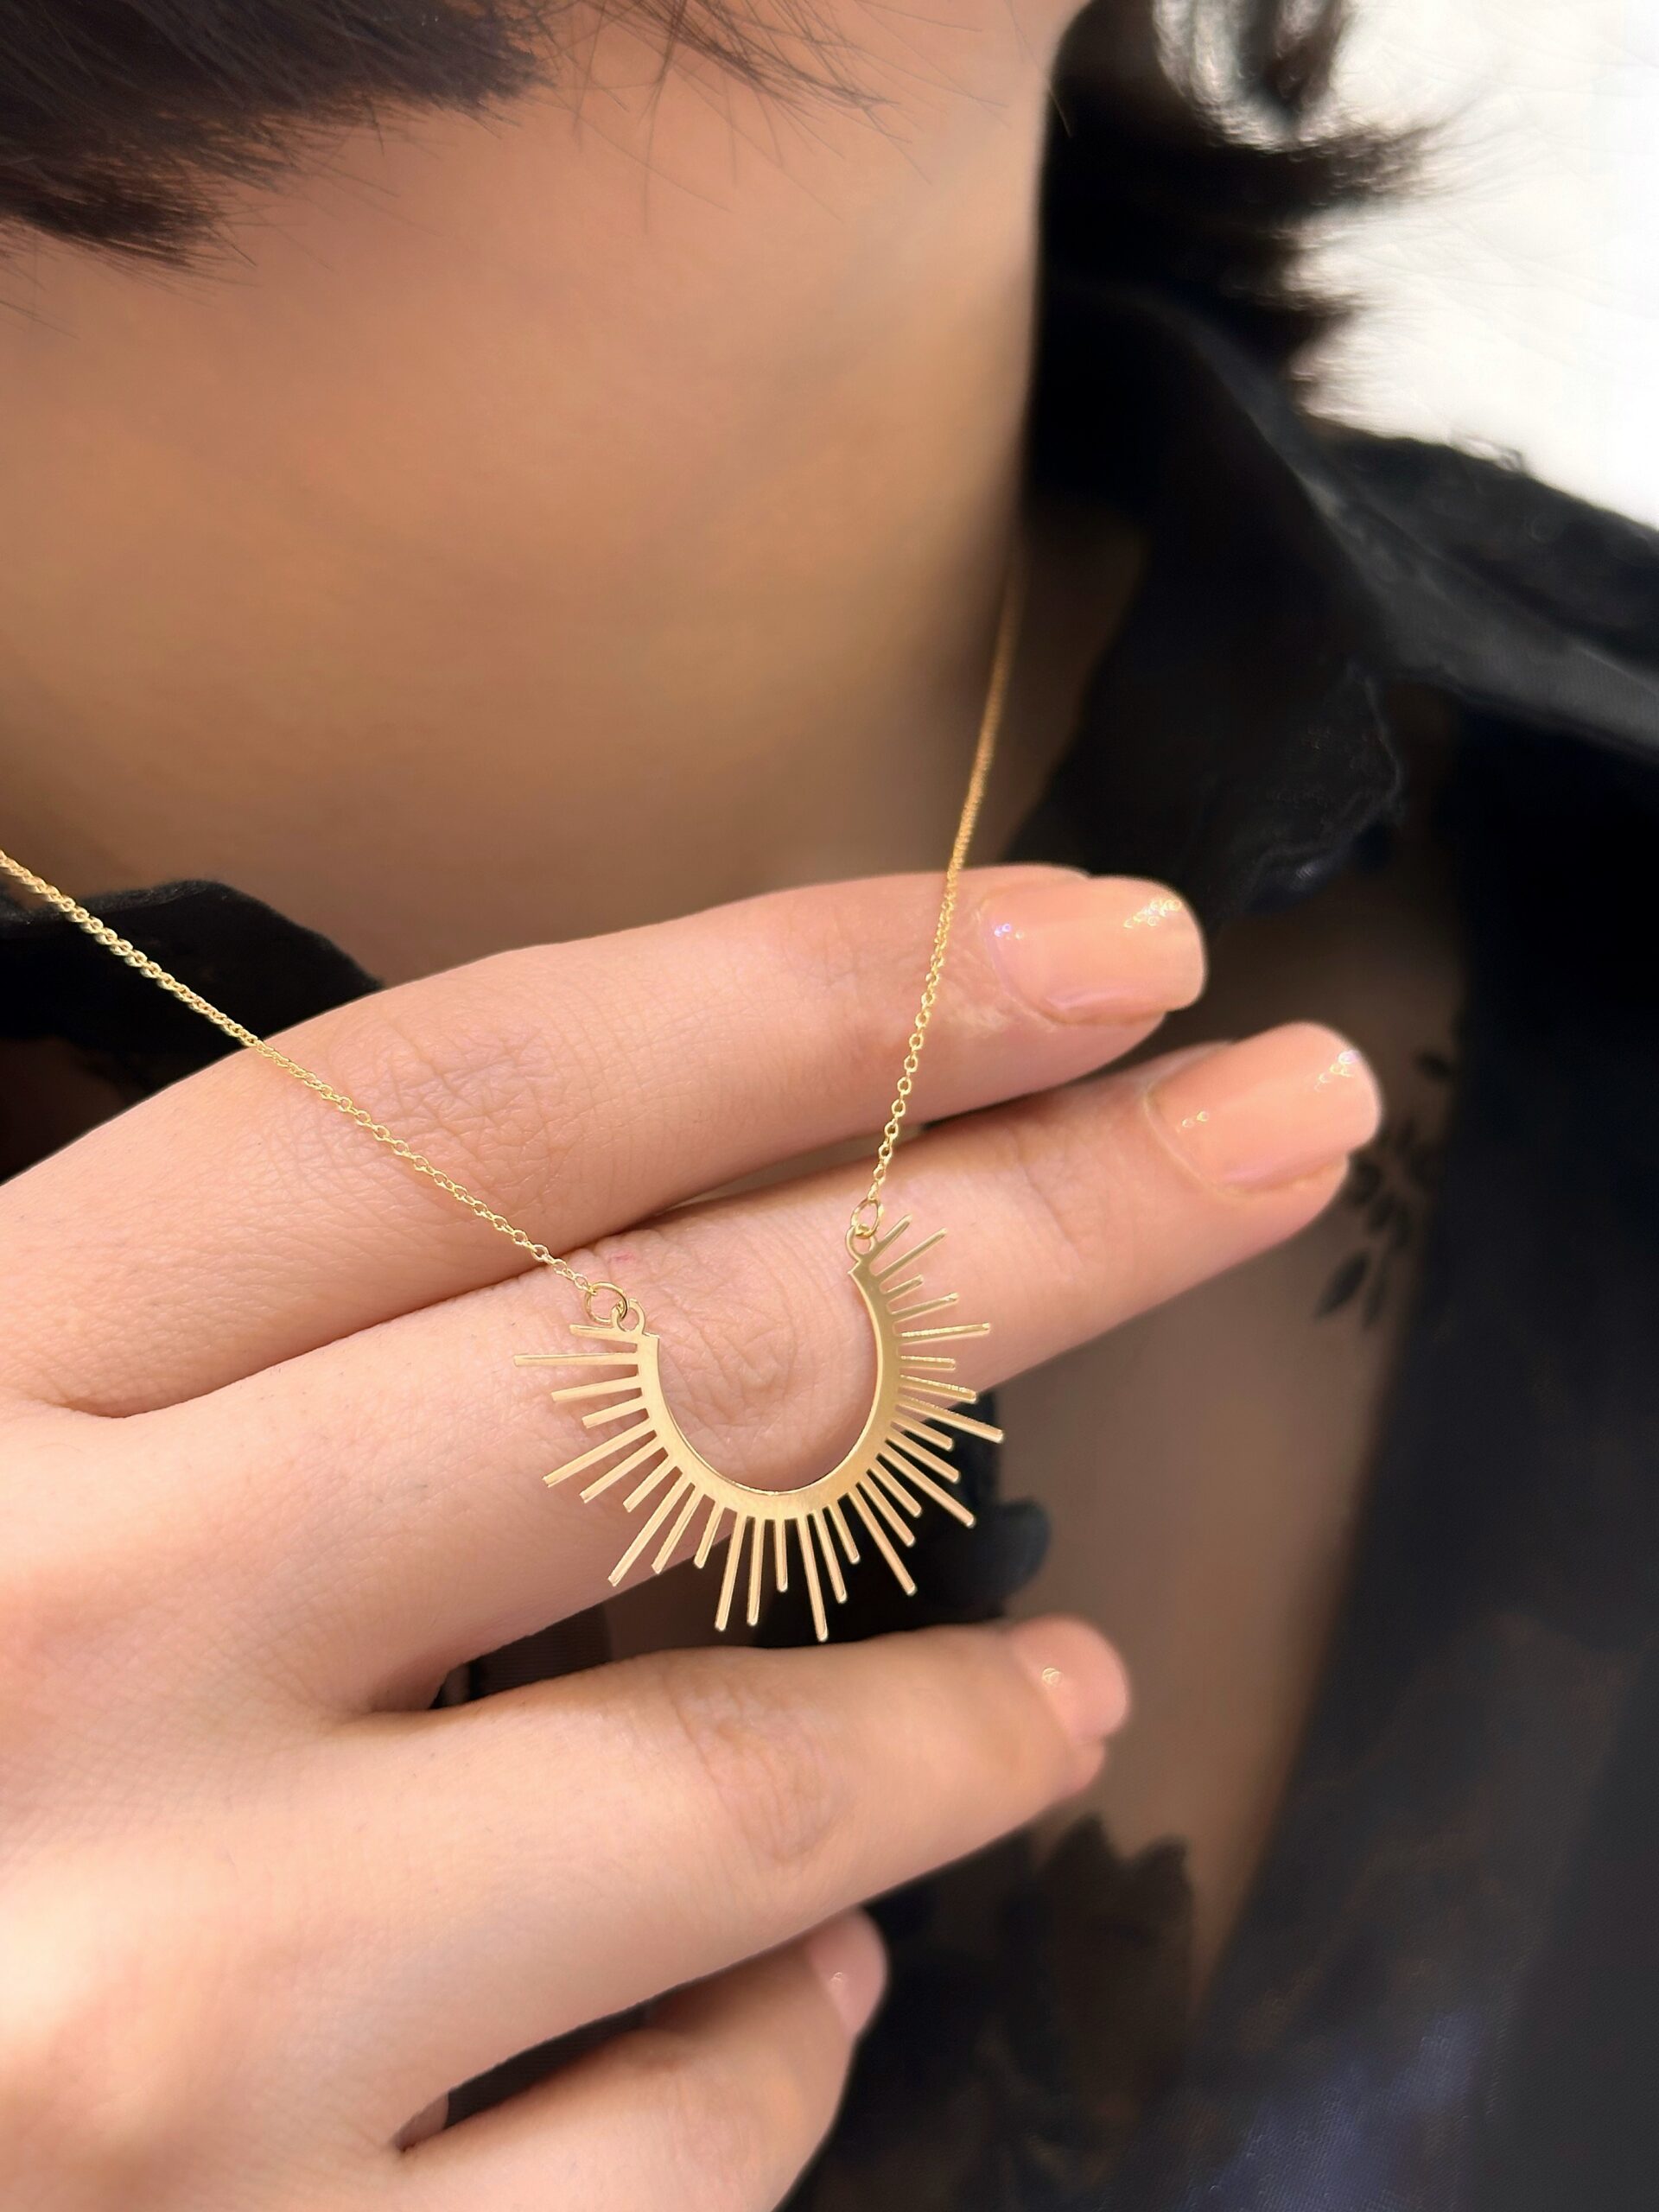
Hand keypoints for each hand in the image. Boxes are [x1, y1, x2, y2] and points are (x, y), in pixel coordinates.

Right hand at [0, 866, 1376, 2208]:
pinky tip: (798, 1987)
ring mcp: (160, 2023)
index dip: (835, 991)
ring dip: (972, 1723)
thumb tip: (611, 1271)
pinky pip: (674, 2149)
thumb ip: (199, 1332)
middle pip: (686, 1364)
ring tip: (1077, 1687)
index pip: (490, 1102)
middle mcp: (60, 1667)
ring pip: (745, 1793)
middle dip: (1054, 1218)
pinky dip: (788, 2038)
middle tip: (1283, 1120)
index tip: (1113, 942)